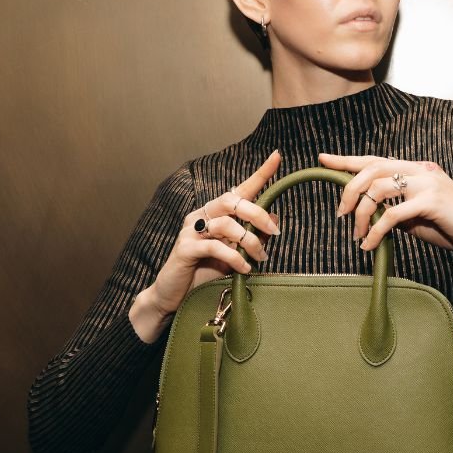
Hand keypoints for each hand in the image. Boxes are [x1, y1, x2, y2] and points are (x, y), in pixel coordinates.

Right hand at [130, 151, 281, 340]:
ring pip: (226, 224)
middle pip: (233, 201)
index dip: (259, 173)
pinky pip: (215, 247)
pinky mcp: (185, 249)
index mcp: (215, 213)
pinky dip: (234, 258)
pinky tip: (244, 270)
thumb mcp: (236, 254)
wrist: (174, 295)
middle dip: (258, 214)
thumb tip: (275, 219)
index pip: (239, 189)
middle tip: (274, 232)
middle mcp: (201, 215)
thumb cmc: (205, 273)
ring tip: (259, 259)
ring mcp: (191, 231)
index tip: (277, 156)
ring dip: (249, 242)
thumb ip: (253, 236)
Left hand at [319, 152, 452, 254]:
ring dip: (362, 214)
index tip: (323, 158)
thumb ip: (394, 208)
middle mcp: (420, 170)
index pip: (376, 160)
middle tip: (341, 214)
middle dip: (350, 191)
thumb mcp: (416, 216)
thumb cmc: (451, 227)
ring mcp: (427, 183)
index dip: (347, 159)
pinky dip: (376, 231)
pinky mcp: (431, 201)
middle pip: (372, 170)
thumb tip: (369, 213)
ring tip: (358, 234)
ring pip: (379, 189)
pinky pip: (392, 214)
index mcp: (416, 169)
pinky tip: (370, 244)